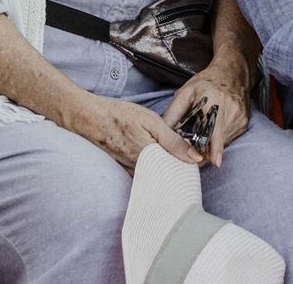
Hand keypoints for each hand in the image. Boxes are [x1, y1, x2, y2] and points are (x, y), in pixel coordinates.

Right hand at [66, 92, 204, 173]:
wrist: (90, 119)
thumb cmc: (120, 116)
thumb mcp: (150, 122)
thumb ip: (173, 141)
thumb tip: (195, 157)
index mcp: (150, 159)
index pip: (178, 173)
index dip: (191, 168)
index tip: (203, 162)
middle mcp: (141, 171)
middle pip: (168, 178)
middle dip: (181, 171)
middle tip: (192, 162)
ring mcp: (132, 172)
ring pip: (157, 177)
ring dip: (169, 170)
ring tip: (179, 161)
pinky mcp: (126, 170)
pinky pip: (146, 175)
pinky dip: (156, 169)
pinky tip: (161, 160)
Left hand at [159, 61, 252, 166]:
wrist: (233, 73)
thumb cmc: (207, 82)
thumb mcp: (186, 93)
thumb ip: (173, 113)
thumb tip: (161, 133)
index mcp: (215, 102)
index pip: (216, 129)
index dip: (215, 147)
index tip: (215, 162)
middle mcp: (231, 111)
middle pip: (216, 141)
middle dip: (203, 149)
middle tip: (191, 148)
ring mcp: (239, 118)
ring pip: (223, 142)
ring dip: (211, 145)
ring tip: (203, 134)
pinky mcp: (244, 124)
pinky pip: (229, 139)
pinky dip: (219, 140)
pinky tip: (214, 129)